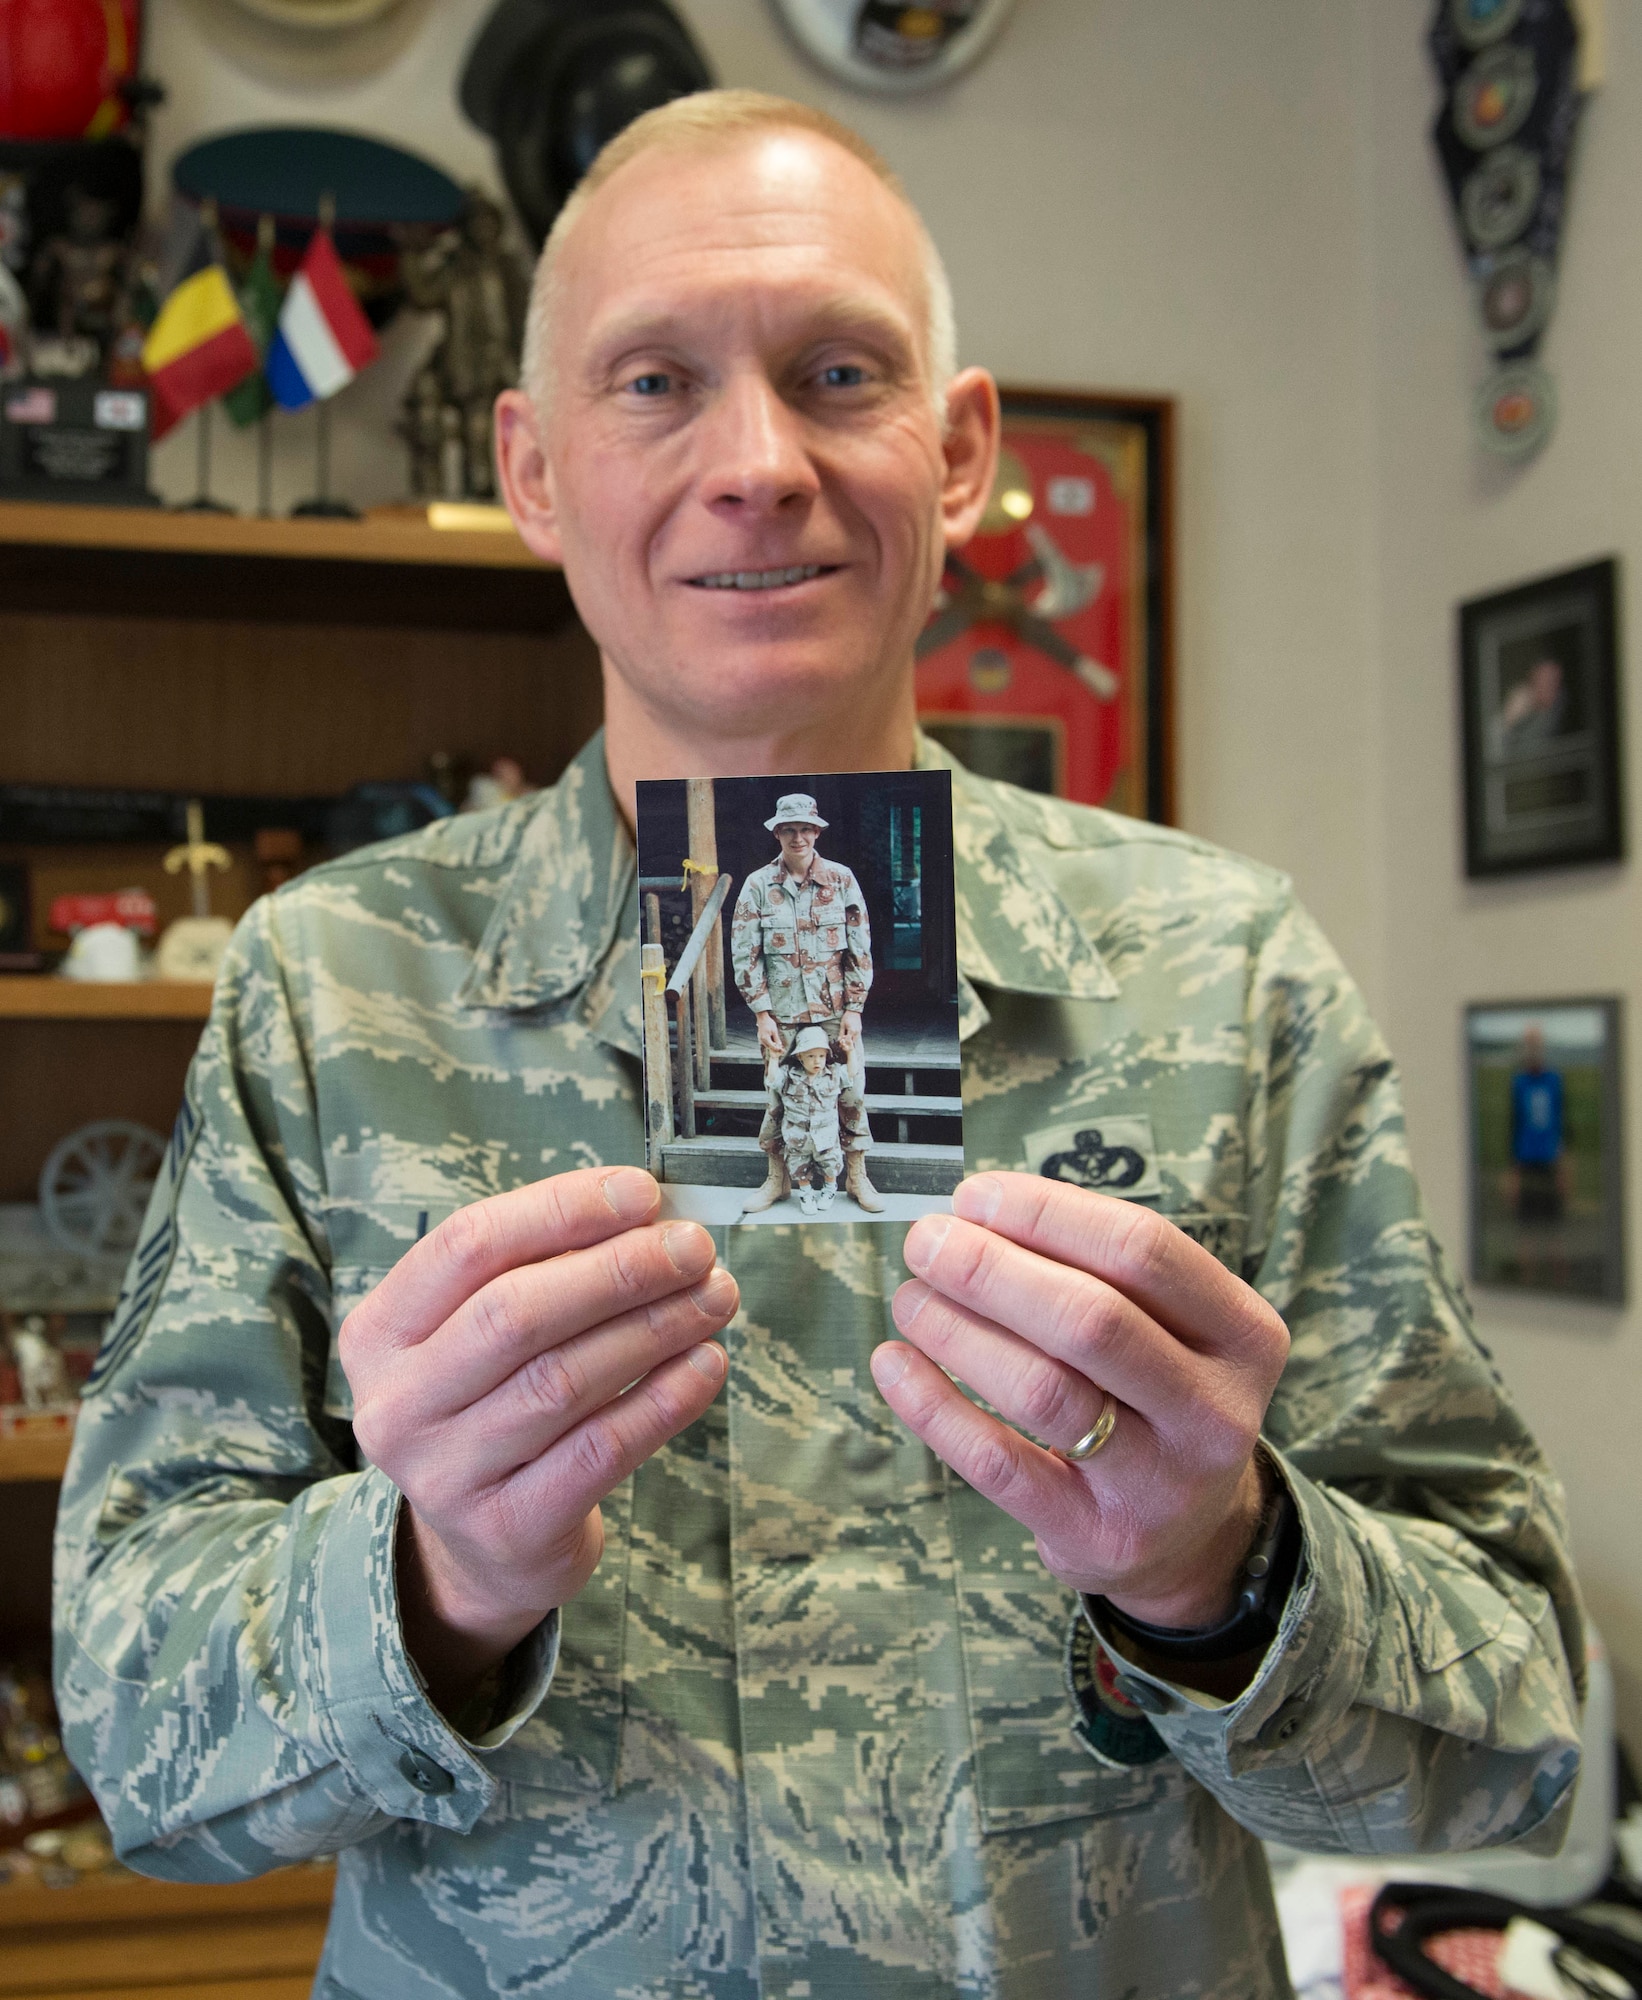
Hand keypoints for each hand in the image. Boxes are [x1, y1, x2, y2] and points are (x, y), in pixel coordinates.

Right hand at [339, 1168, 736, 1712]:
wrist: (487, 1544)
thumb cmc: (498, 1404)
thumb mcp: (483, 1333)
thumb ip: (545, 1267)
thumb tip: (646, 1213)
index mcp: (381, 1332)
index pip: (468, 1244)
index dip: (560, 1209)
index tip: (641, 1193)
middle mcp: (398, 1404)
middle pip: (515, 1313)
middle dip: (619, 1269)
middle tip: (693, 1248)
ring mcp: (447, 1474)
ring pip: (564, 1381)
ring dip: (655, 1327)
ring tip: (715, 1297)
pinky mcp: (509, 1528)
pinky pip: (600, 1451)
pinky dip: (663, 1400)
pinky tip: (706, 1364)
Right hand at [755, 1011, 785, 1058]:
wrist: (762, 1018)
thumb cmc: (768, 1023)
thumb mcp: (775, 1031)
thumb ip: (777, 1039)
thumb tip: (779, 1045)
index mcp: (765, 1039)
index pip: (772, 1047)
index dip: (777, 1049)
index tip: (782, 1050)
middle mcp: (762, 1040)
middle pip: (769, 1047)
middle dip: (775, 1048)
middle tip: (781, 1049)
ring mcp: (760, 1039)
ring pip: (767, 1045)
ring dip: (772, 1046)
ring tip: (778, 1045)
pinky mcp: (760, 1037)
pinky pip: (765, 1042)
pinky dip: (770, 1043)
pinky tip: (773, 1042)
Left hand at [837, 1010, 861, 1054]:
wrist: (853, 1011)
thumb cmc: (848, 1016)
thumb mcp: (842, 1025)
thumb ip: (841, 1033)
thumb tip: (839, 1039)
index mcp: (851, 1031)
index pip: (848, 1041)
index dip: (844, 1042)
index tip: (841, 1042)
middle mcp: (856, 1032)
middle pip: (853, 1042)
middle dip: (848, 1043)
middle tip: (844, 1040)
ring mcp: (859, 1031)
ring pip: (856, 1040)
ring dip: (851, 1040)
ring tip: (847, 1037)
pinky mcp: (860, 1029)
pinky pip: (857, 1036)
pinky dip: (854, 1037)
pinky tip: (850, 1034)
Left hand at [870, 1172, 1288, 1632]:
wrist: (1189, 1535)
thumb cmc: (1154, 1394)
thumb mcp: (1167, 1328)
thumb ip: (1093, 1268)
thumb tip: (974, 1214)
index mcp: (1243, 1334)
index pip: (1142, 1249)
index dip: (1046, 1213)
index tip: (973, 1197)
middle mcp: (1215, 1411)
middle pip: (1092, 1319)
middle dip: (991, 1269)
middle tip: (926, 1243)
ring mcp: (1162, 1484)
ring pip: (1044, 1390)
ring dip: (958, 1331)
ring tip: (911, 1299)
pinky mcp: (1098, 1536)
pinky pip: (1000, 1464)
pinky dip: (934, 1407)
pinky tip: (895, 1365)